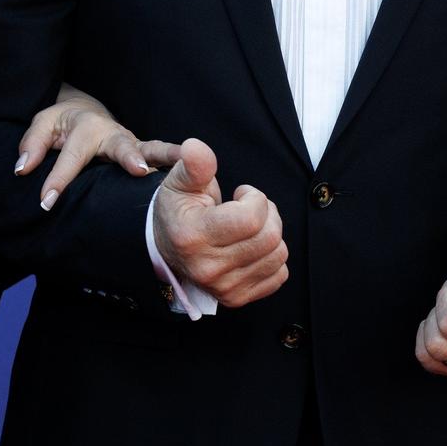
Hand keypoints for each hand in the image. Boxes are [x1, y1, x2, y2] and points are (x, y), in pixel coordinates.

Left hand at [17, 83, 181, 209]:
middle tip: (138, 169)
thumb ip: (32, 145)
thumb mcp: (41, 127)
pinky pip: (162, 162)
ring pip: (153, 150)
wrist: (84, 113)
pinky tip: (197, 184)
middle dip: (130, 156)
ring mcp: (132, 144)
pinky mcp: (144, 155)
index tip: (47, 201)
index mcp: (85, 127)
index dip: (58, 179)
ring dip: (168, 158)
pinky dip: (179, 170)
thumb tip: (23, 169)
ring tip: (185, 167)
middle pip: (121, 144)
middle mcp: (113, 134)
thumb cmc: (61, 124)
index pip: (70, 156)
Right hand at [151, 138, 286, 307]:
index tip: (242, 193)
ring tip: (251, 226)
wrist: (167, 247)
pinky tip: (253, 247)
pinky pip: (279, 275)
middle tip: (251, 207)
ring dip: (272, 233)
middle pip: (270, 237)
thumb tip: (196, 147)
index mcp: (193, 237)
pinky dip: (272, 257)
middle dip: (268, 213)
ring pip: (278, 254)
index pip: (251, 218)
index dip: (255, 197)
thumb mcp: (179, 182)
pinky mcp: (236, 298)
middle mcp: (208, 268)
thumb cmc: (177, 210)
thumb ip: (193, 165)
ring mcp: (223, 287)